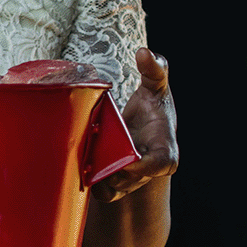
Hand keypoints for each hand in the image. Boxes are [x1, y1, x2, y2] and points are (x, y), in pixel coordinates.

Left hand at [92, 48, 177, 201]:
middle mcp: (148, 171)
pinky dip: (89, 181)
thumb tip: (145, 52)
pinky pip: (101, 194)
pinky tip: (82, 161)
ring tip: (87, 150)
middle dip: (110, 166)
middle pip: (127, 179)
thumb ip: (155, 69)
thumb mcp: (156, 87)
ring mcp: (132, 182)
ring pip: (111, 188)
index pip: (160, 165)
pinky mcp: (115, 188)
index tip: (128, 157)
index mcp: (164, 150)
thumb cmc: (152, 108)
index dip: (143, 166)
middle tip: (95, 146)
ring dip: (95, 171)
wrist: (141, 131)